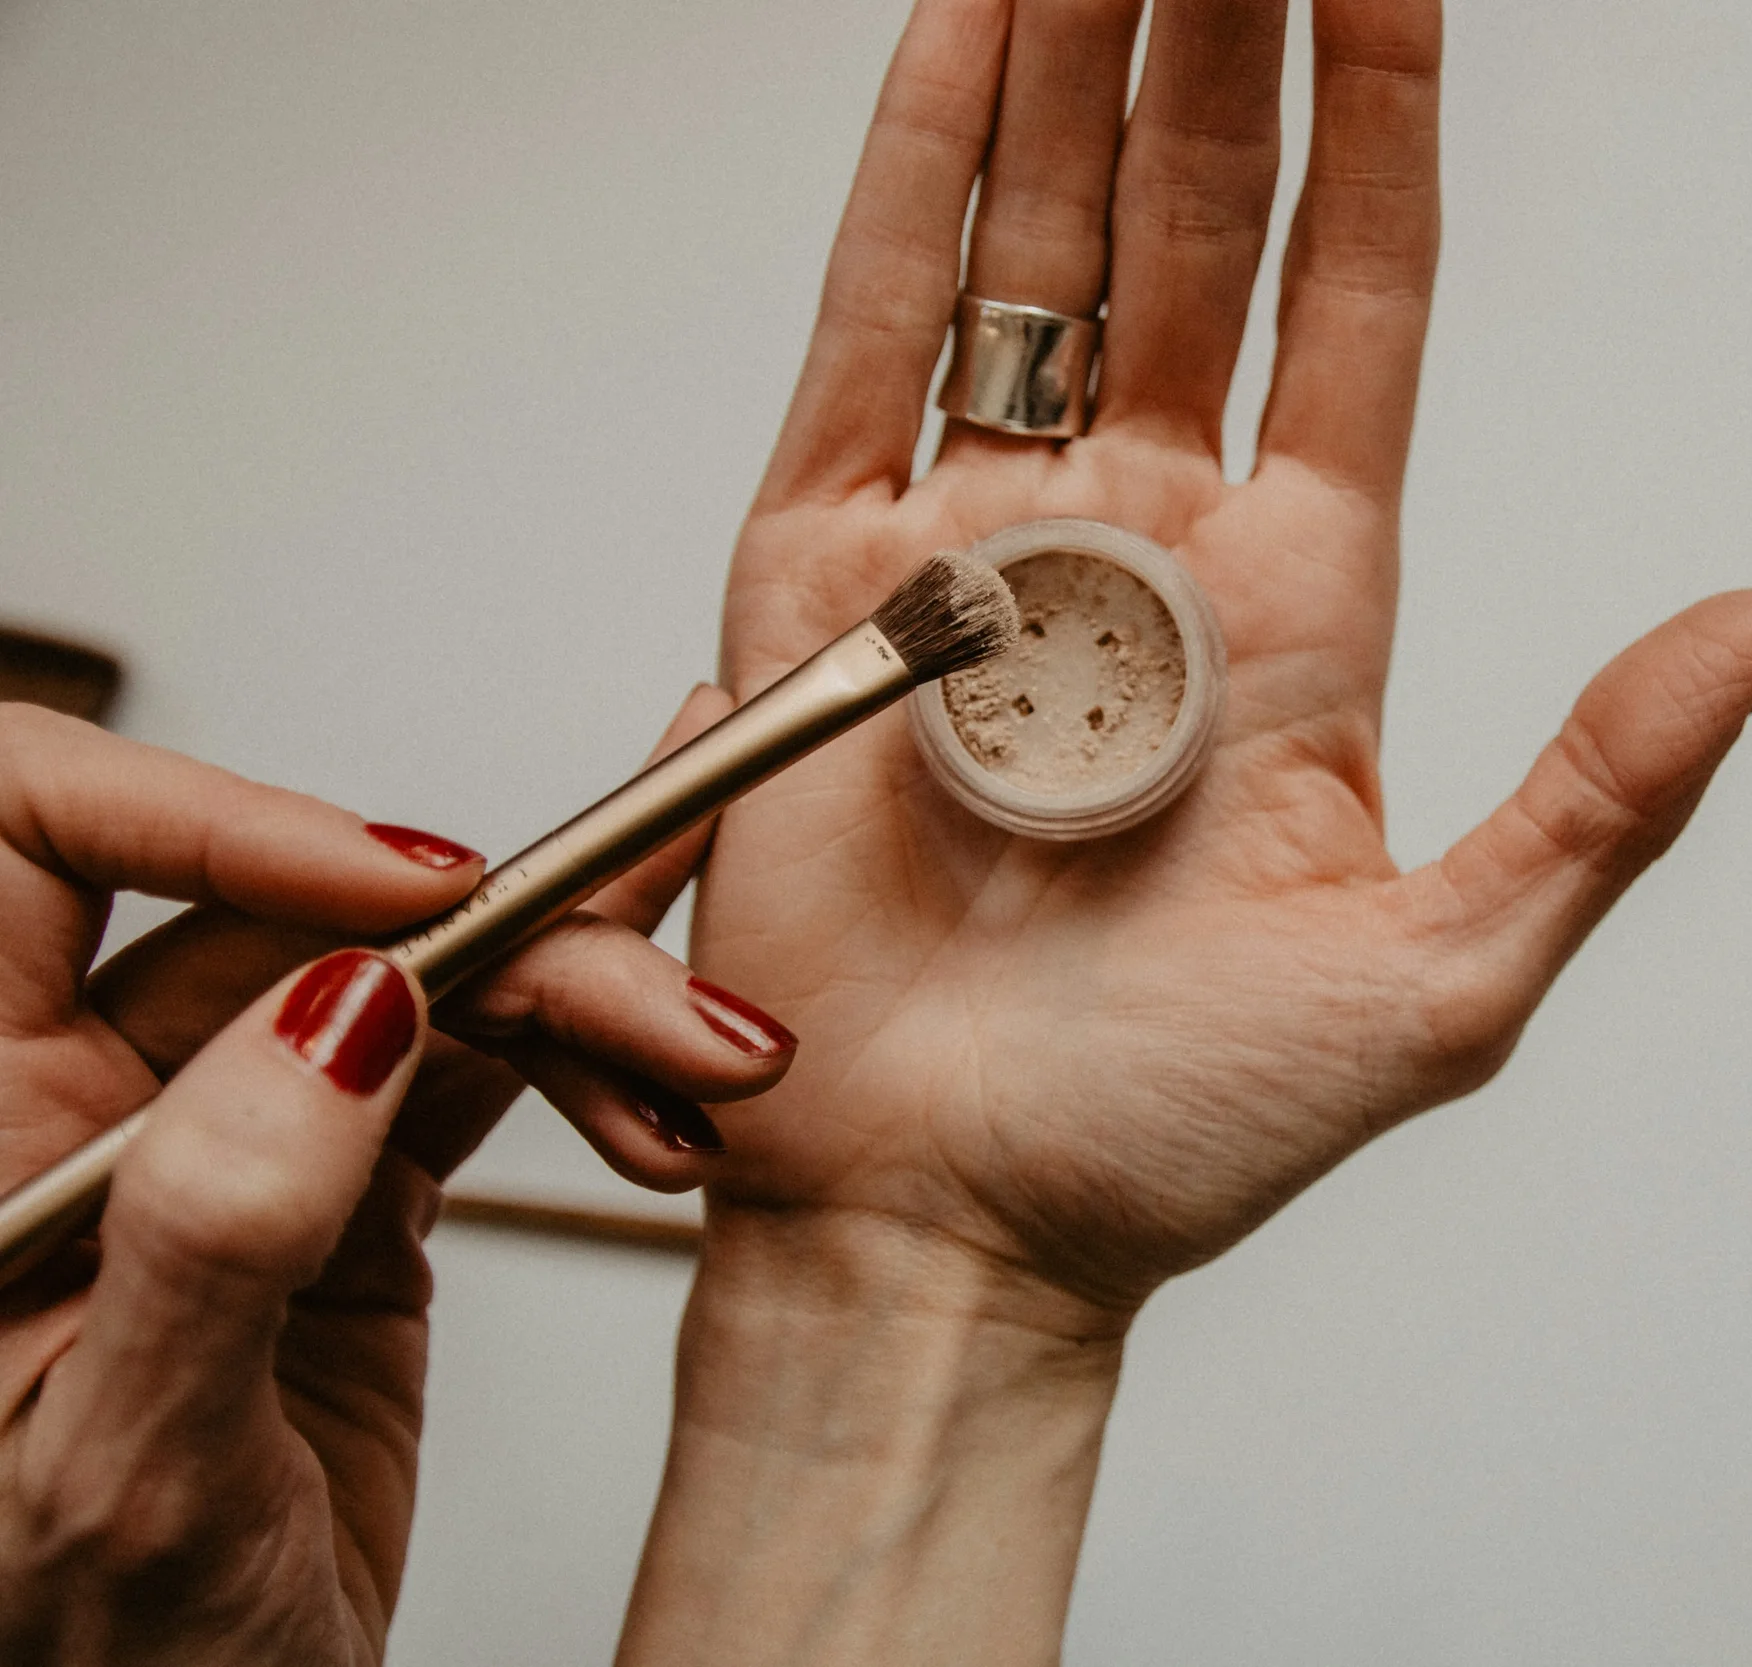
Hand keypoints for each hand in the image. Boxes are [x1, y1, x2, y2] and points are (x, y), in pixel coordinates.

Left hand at [0, 702, 796, 1663]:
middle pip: (298, 915)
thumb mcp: (134, 1473)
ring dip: (579, 1004)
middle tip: (656, 1008)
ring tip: (704, 1071)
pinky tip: (664, 1117)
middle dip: (501, 938)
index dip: (209, 813)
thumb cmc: (96, 1662)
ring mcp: (237, 1142)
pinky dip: (594, 1073)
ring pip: (418, 979)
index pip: (30, 840)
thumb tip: (336, 1008)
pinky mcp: (353, 1189)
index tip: (404, 886)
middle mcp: (96, 1109)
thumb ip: (214, 1231)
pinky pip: (484, 1067)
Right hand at [629, 0, 1751, 1659]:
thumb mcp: (1446, 976)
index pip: (1358, 293)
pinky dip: (909, 168)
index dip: (1382, 117)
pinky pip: (867, 328)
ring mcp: (979, 537)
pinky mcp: (822, 577)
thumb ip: (1610, 787)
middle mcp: (1143, 536)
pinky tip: (959, 29)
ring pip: (1039, 234)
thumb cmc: (1181, 1137)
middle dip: (1217, 28)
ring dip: (1071, 54)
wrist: (953, 1230)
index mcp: (1305, 599)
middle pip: (1199, 218)